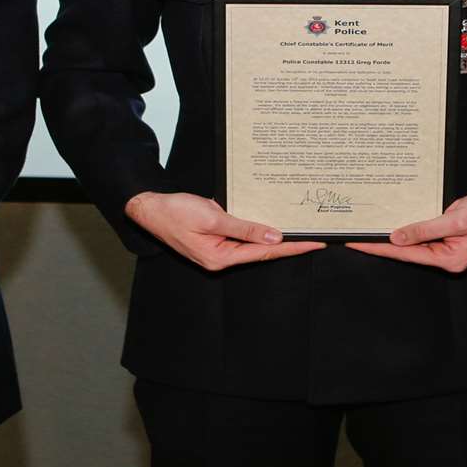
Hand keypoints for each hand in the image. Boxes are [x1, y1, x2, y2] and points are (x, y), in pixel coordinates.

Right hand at [125, 192, 325, 270]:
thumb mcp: (212, 218)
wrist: (150, 208)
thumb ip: (244, 228)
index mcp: (220, 258)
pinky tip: (273, 225)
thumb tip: (273, 238)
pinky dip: (259, 231)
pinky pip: (243, 237)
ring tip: (301, 232)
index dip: (292, 248)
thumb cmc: (175, 212)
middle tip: (316, 238)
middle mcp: (221, 258)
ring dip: (276, 238)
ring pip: (254, 245)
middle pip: (262, 252)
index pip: (265, 253)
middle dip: (289, 245)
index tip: (314, 243)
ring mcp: (219, 250)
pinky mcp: (217, 240)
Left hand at [345, 192, 466, 273]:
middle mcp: (447, 259)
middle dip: (381, 245)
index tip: (357, 244)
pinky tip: (392, 226)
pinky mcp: (448, 240)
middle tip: (353, 237)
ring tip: (366, 232)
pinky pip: (423, 236)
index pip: (406, 255)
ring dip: (392, 238)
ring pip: (413, 245)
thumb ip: (425, 229)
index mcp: (450, 259)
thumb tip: (396, 238)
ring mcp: (448, 250)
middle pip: (407, 253)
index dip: (380, 248)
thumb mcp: (455, 219)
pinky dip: (407, 231)